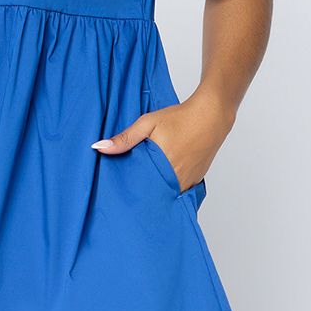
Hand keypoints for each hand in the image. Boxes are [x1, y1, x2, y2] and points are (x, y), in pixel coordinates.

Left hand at [91, 94, 233, 191]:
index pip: (141, 189)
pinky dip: (170, 187)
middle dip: (143, 193)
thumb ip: (125, 138)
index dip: (131, 191)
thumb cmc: (180, 117)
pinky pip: (179, 190)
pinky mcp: (196, 180)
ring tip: (145, 187)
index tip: (120, 193)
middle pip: (154, 194)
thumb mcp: (148, 123)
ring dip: (157, 191)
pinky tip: (163, 179)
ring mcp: (188, 181)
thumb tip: (99, 147)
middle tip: (130, 193)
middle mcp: (177, 178)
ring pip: (167, 194)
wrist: (211, 115)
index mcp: (163, 166)